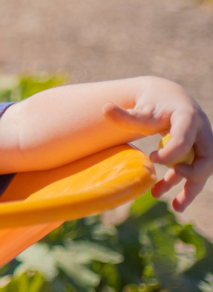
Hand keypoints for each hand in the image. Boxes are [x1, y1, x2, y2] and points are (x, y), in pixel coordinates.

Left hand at [103, 79, 212, 210]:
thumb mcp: (143, 109)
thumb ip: (127, 115)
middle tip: (172, 175)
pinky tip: (166, 198)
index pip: (184, 140)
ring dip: (189, 189)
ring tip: (176, 208)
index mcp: (188, 118)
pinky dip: (182, 185)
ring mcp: (202, 144)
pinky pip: (193, 173)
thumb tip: (104, 108)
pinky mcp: (198, 154)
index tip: (152, 159)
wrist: (170, 99)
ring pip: (203, 170)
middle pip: (206, 159)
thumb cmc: (155, 104)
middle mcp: (201, 132)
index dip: (170, 154)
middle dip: (193, 174)